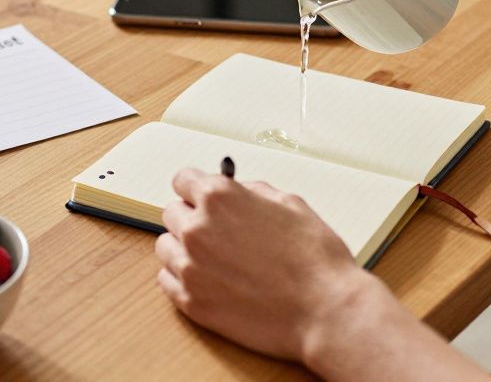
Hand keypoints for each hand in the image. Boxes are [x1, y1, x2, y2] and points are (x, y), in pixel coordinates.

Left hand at [155, 167, 372, 361]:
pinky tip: (210, 279)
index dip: (197, 188)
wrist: (324, 310)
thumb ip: (253, 192)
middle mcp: (197, 229)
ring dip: (184, 248)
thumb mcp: (290, 204)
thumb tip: (236, 191)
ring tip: (215, 259)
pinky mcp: (191, 302)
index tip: (202, 197)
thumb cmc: (314, 257)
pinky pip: (168, 281)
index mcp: (219, 198)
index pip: (183, 180)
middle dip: (192, 217)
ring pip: (166, 247)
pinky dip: (183, 277)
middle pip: (172, 213)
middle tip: (217, 232)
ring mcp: (190, 268)